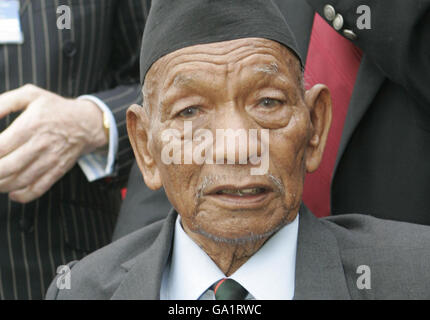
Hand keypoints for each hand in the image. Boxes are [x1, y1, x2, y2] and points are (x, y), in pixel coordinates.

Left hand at [0, 84, 107, 202]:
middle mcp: (40, 145)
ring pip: (19, 181)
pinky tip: (12, 192)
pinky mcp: (57, 171)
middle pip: (6, 167)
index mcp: (31, 125)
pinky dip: (22, 196)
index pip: (0, 147)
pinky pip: (38, 189)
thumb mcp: (30, 95)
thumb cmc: (56, 108)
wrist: (87, 123)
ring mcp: (50, 160)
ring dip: (1, 184)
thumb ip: (3, 103)